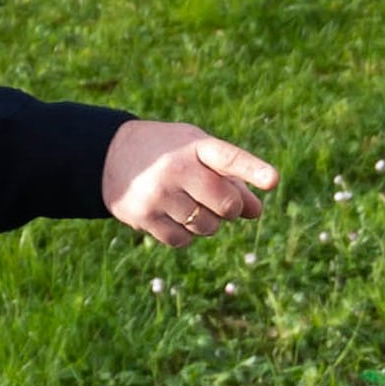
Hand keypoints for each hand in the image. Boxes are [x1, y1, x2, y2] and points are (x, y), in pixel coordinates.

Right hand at [103, 118, 278, 245]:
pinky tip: (173, 216)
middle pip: (226, 204)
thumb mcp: (199, 154)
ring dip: (207, 223)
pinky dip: (185, 235)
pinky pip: (183, 240)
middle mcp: (177, 168)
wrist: (111, 155)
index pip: (229, 158)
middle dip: (230, 209)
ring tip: (189, 204)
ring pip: (207, 227)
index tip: (273, 180)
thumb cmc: (169, 154)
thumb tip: (256, 212)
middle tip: (220, 202)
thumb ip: (230, 177)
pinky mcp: (144, 216)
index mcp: (196, 145)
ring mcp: (159, 193)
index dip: (253, 170)